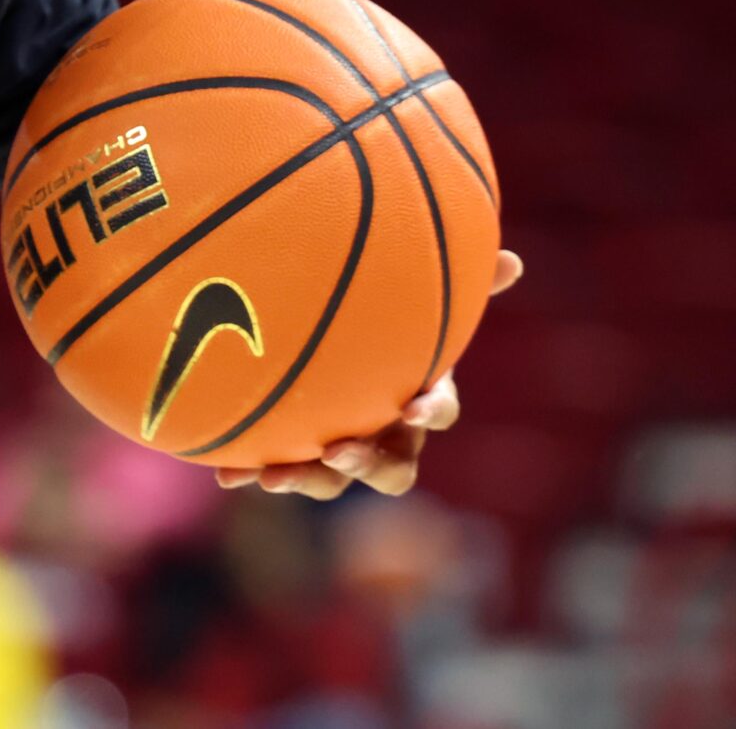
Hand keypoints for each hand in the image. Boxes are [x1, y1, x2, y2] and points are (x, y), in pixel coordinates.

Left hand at [215, 248, 522, 499]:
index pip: (439, 412)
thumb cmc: (377, 316)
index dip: (432, 411)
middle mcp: (382, 433)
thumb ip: (457, 281)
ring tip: (275, 476)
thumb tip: (513, 260)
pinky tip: (226, 476)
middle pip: (390, 468)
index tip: (414, 405)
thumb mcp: (410, 295)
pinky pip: (273, 469)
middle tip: (338, 449)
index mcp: (415, 397)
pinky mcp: (289, 450)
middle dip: (367, 464)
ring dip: (306, 479)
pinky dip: (251, 474)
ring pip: (331, 479)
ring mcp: (335, 446)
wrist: (315, 337)